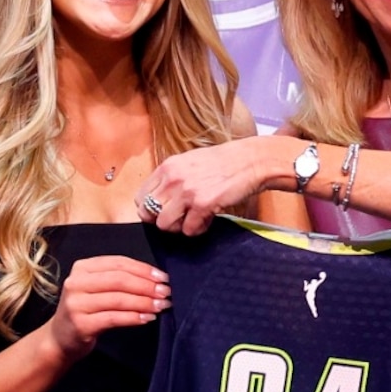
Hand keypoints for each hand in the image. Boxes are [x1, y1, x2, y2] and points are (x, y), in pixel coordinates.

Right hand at [44, 252, 169, 360]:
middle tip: (166, 293)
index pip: (118, 263)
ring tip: (161, 306)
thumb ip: (118, 280)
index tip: (163, 277)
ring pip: (118, 299)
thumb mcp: (96, 289)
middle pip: (119, 280)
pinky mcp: (81, 324)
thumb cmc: (86, 312)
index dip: (143, 269)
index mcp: (82, 268)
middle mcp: (76, 283)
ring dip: (144, 302)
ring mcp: (76, 304)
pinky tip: (147, 318)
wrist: (60, 339)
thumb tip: (155, 280)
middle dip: (146, 286)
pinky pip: (113, 318)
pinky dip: (133, 318)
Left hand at [137, 138, 289, 234]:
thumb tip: (158, 201)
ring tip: (194, 220)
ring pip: (164, 225)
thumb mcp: (189, 162)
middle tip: (179, 219)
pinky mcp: (202, 205)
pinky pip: (188, 230)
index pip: (140, 197)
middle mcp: (173, 178)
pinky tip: (208, 219)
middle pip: (148, 214)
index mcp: (167, 167)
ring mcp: (187, 192)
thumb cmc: (223, 163)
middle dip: (162, 221)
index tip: (163, 212)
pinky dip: (198, 230)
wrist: (250, 161)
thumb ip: (171, 178)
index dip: (150, 210)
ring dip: (178, 227)